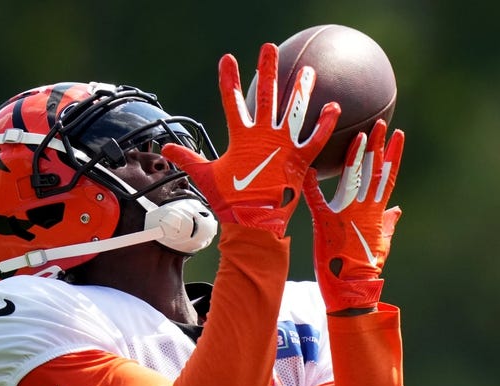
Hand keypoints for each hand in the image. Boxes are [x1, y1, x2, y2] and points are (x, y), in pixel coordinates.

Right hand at [162, 43, 339, 236]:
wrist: (253, 223)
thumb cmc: (230, 201)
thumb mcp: (205, 176)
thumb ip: (187, 158)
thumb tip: (164, 148)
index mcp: (240, 137)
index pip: (231, 101)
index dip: (228, 79)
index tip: (227, 59)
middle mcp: (263, 136)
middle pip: (265, 96)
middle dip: (267, 70)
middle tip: (269, 49)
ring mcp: (283, 146)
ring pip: (294, 110)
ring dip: (301, 89)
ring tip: (308, 70)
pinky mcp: (300, 160)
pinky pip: (317, 138)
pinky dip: (326, 123)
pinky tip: (334, 106)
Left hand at [302, 120, 404, 312]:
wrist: (352, 288)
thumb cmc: (366, 266)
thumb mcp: (382, 242)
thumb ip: (389, 223)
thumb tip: (398, 209)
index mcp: (377, 211)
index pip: (387, 176)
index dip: (393, 155)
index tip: (398, 134)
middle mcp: (365, 208)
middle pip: (374, 170)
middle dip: (378, 145)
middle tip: (380, 121)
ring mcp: (347, 213)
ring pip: (355, 177)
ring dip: (359, 154)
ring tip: (364, 132)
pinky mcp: (327, 222)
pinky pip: (317, 198)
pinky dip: (311, 183)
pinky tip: (308, 166)